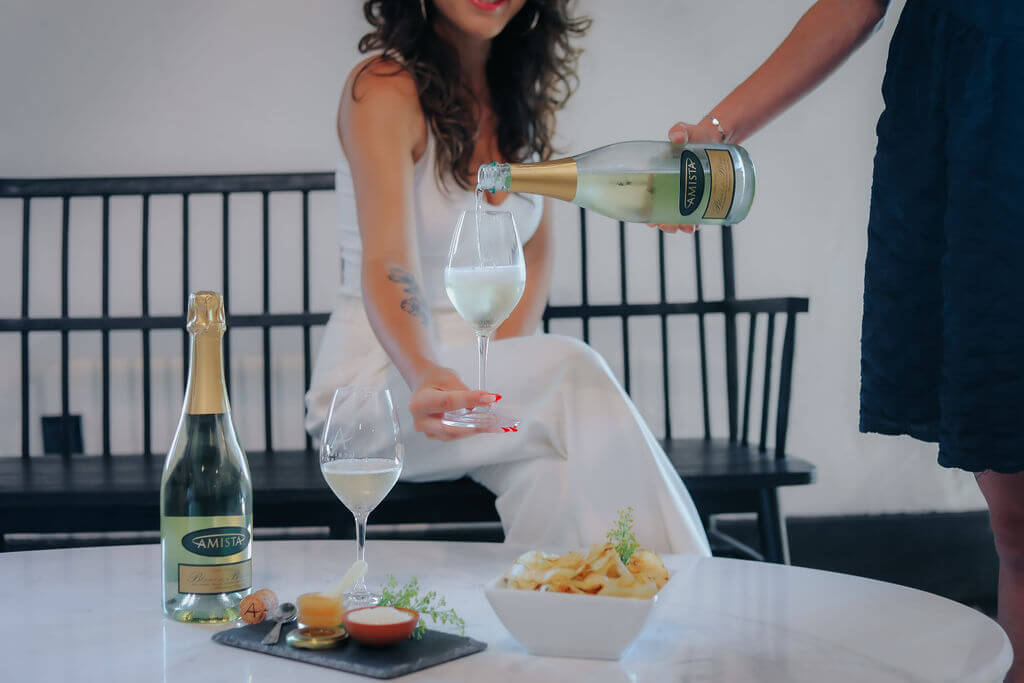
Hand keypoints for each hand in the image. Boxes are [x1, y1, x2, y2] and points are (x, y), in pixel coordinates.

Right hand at [408, 365, 500, 440]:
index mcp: (419, 403)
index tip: (488, 398)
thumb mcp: (449, 379)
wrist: (424, 385)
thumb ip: (466, 391)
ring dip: (476, 429)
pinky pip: (455, 435)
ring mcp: (427, 431)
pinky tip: (485, 426)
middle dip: (474, 424)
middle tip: (493, 420)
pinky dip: (471, 430)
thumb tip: (486, 401)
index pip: (448, 403)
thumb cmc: (434, 380)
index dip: (470, 400)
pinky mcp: (436, 435)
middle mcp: (421, 420)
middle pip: (449, 427)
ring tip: (494, 423)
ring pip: (454, 434)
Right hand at [648, 118, 725, 234]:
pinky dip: (694, 220)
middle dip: (664, 223)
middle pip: (661, 210)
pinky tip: (697, 225)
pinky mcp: (697, 195)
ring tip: (689, 229)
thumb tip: (677, 138)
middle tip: (671, 227)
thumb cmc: (696, 134)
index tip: (648, 219)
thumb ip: (679, 132)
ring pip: (676, 214)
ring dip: (680, 225)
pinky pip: (692, 211)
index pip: (645, 194)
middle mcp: (668, 186)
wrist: (716, 138)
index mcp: (657, 173)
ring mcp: (683, 192)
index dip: (645, 208)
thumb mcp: (685, 131)